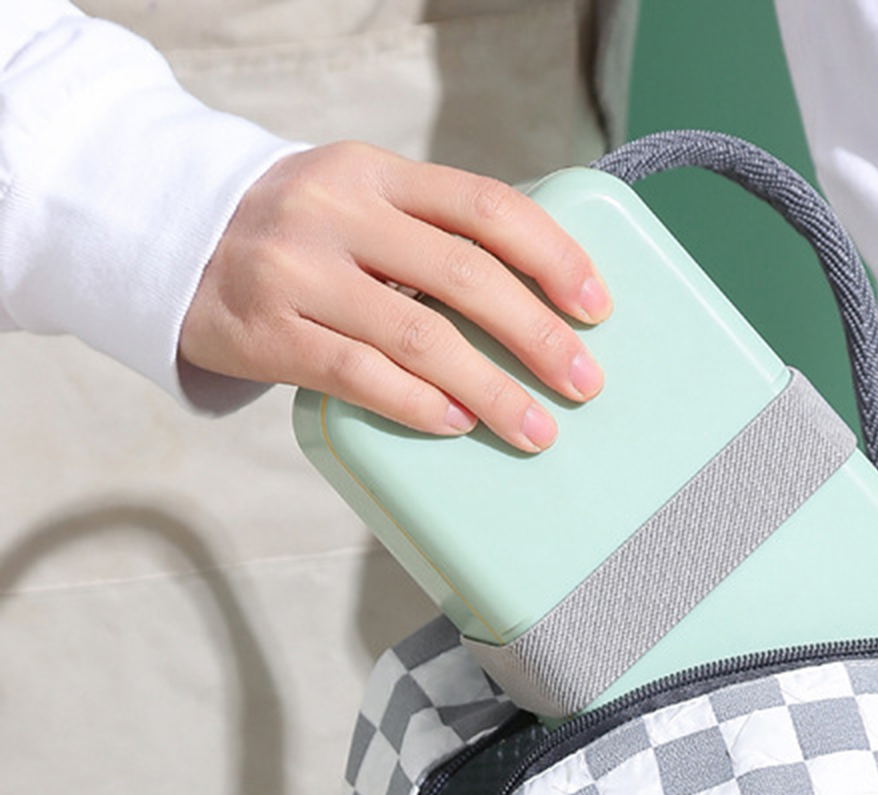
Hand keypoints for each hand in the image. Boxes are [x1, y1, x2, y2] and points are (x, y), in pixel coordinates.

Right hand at [179, 141, 611, 450]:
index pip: (484, 207)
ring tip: (535, 428)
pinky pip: (360, 376)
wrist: (170, 243)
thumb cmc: (298, 238)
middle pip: (464, 276)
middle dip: (537, 336)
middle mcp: (336, 213)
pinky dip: (419, 404)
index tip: (597, 306)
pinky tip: (459, 423)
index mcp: (374, 173)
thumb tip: (542, 296)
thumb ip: (432, 233)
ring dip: (491, 390)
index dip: (552, 257)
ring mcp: (297, 273)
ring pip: (419, 337)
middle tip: (583, 383)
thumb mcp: (359, 202)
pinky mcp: (268, 333)